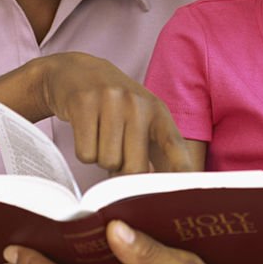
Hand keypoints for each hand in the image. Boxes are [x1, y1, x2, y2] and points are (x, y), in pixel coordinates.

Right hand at [29, 52, 194, 174]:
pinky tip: (87, 131)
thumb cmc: (113, 105)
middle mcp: (137, 104)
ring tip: (101, 135)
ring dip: (101, 158)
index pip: (174, 145)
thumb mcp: (140, 118)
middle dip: (123, 171)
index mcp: (157, 110)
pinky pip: (86, 153)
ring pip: (108, 162)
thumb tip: (154, 189)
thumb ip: (152, 150)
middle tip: (116, 150)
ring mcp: (110, 101)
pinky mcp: (83, 103)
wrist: (77, 72)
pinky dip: (84, 151)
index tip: (185, 191)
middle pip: (135, 167)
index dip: (181, 170)